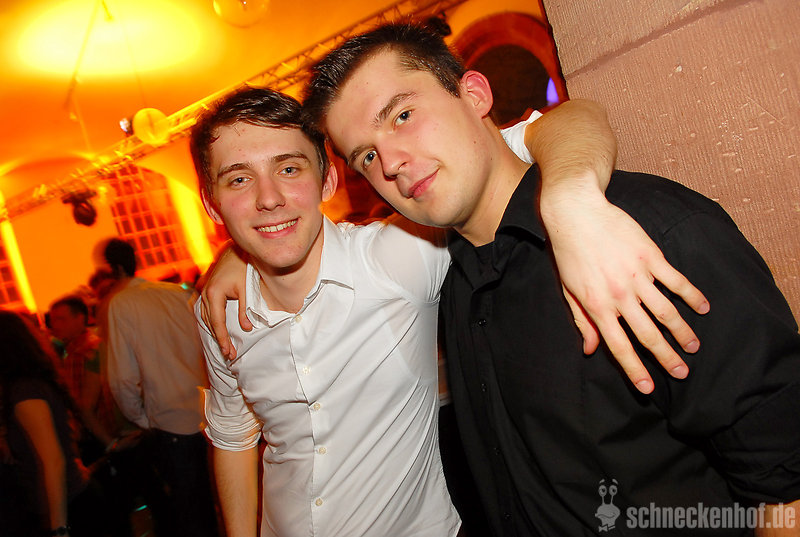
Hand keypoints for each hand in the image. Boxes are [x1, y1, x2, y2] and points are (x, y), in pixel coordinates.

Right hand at [199, 245, 251, 359]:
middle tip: (228, 354)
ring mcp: (204, 291)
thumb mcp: (247, 289)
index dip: (223, 338)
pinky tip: (218, 330)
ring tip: (225, 345)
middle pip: (210, 322)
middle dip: (219, 339)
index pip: (218, 322)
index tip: (228, 352)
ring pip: (205, 317)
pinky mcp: (207, 290)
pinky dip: (211, 321)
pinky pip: (206, 310)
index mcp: (214, 293)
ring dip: (215, 331)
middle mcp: (206, 293)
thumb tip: (246, 328)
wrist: (236, 251)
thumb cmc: (243, 268)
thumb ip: (245, 310)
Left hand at [541, 180, 709, 393]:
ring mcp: (637, 276)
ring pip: (665, 312)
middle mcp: (619, 296)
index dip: (634, 369)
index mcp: (597, 306)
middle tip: (682, 373)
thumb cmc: (568, 253)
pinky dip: (691, 296)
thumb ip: (582, 321)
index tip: (648, 388)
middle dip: (666, 358)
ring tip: (694, 347)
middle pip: (647, 335)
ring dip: (682, 332)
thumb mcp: (568, 290)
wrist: (576, 214)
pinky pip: (675, 281)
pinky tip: (703, 308)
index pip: (618, 346)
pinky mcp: (650, 256)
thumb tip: (590, 349)